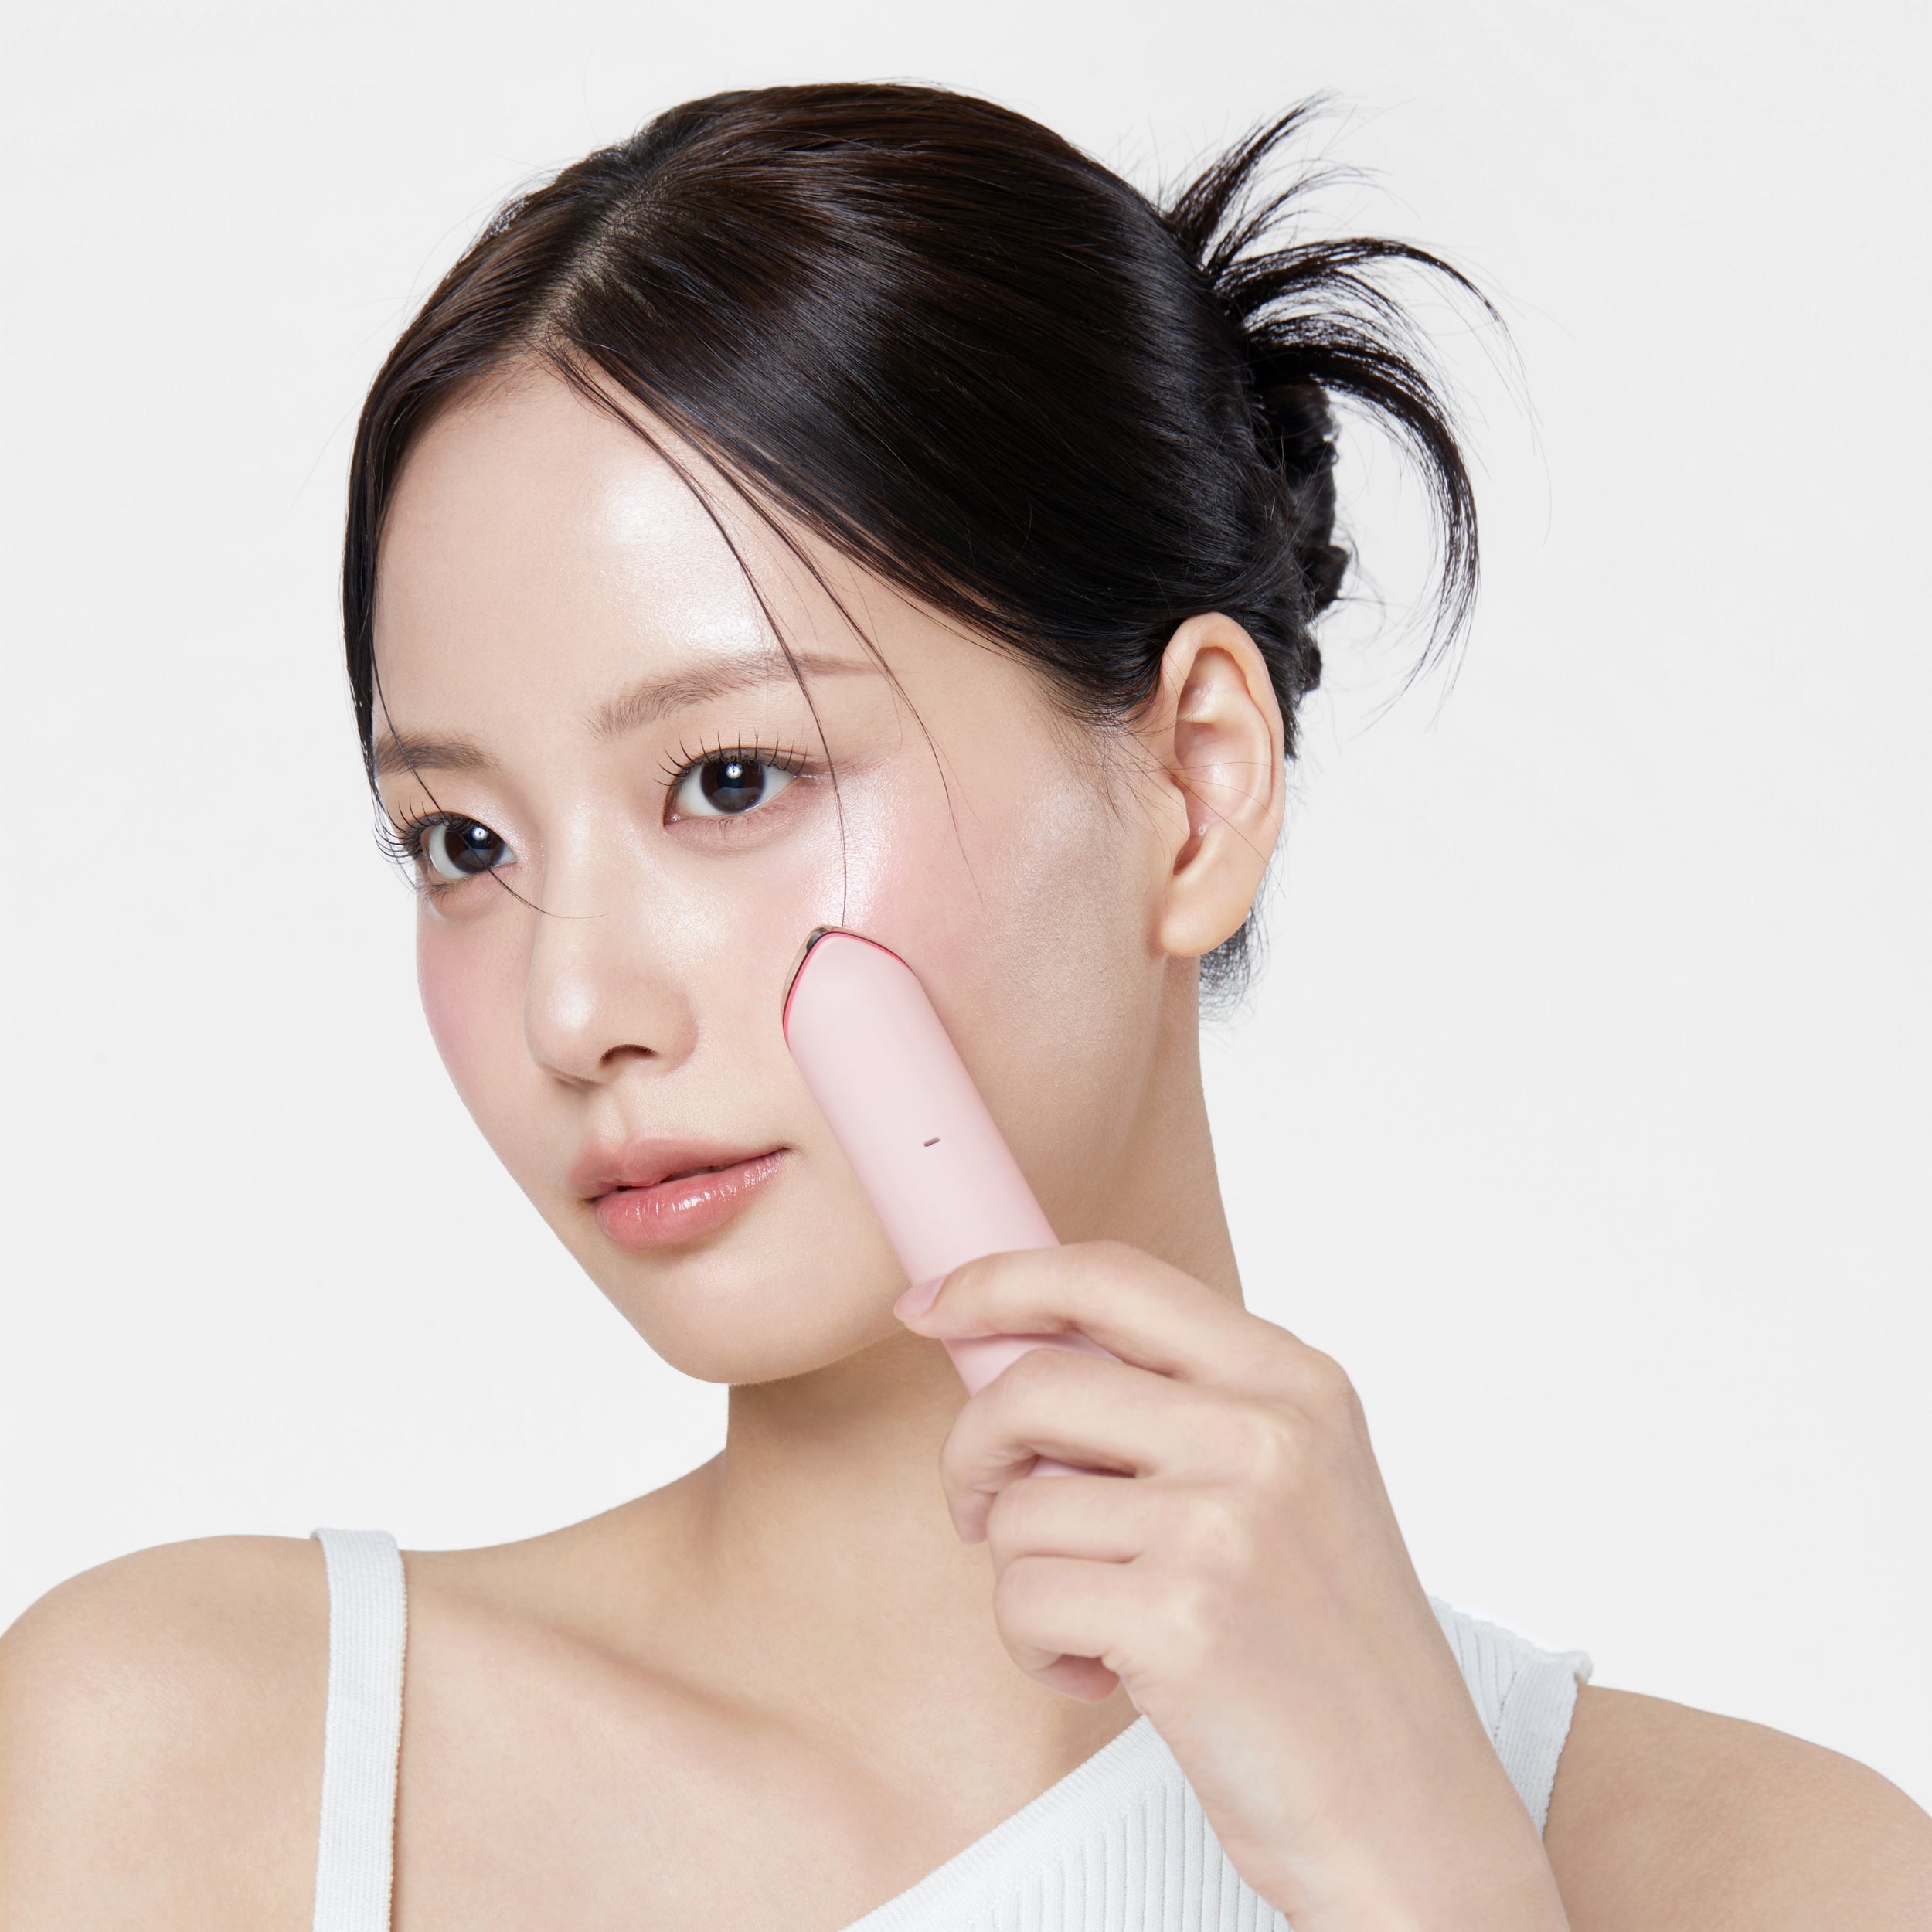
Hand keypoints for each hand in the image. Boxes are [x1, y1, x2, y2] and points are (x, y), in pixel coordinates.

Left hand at [894, 1241, 1570, 1931]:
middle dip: (973, 1451)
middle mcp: (1266, 1433)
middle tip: (981, 1508)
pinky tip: (1104, 1675)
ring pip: (1017, 1506)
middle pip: (1034, 1383)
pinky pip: (1021, 1598)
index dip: (1000, 1280)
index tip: (934, 1303)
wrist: (1408, 1811)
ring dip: (1023, 1577)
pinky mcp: (1181, 1620)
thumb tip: (1006, 1348)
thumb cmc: (1329, 1651)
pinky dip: (1036, 1649)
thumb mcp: (1287, 1482)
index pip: (1113, 1276)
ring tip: (1095, 1624)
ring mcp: (1225, 1523)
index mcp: (1295, 1380)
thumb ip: (1174, 1406)